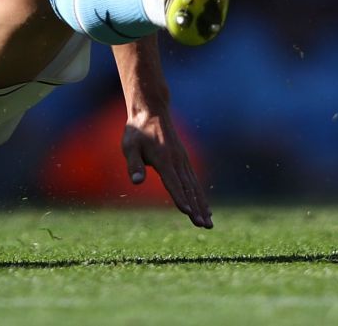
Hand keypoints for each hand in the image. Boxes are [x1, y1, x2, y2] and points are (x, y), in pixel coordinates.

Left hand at [123, 101, 210, 227]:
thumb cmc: (137, 131)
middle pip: (188, 188)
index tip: (187, 212)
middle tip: (203, 226)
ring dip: (202, 206)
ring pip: (194, 187)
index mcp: (163, 159)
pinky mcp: (184, 161)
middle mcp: (177, 161)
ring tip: (208, 224)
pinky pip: (194, 181)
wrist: (151, 112)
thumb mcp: (129, 145)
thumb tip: (136, 181)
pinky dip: (201, 196)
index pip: (172, 182)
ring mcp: (183, 161)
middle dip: (196, 208)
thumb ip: (134, 163)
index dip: (179, 198)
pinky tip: (206, 209)